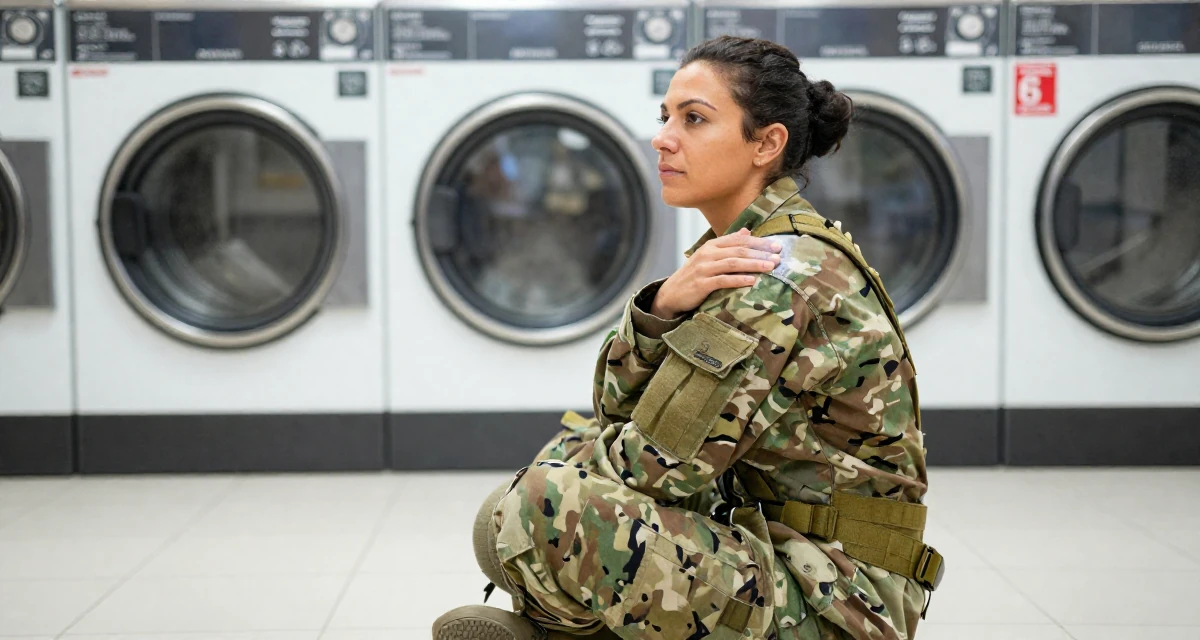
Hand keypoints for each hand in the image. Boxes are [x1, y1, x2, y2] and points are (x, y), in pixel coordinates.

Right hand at [650, 228, 782, 318]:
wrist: (670, 294)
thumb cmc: (693, 276)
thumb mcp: (709, 257)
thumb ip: (728, 244)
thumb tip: (747, 231)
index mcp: (711, 246)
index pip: (738, 240)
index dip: (759, 242)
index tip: (777, 246)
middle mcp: (707, 254)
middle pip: (738, 250)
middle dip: (760, 253)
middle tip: (778, 256)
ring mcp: (703, 269)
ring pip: (733, 263)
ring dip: (753, 264)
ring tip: (770, 267)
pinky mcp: (701, 284)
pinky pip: (723, 280)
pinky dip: (738, 280)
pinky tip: (752, 281)